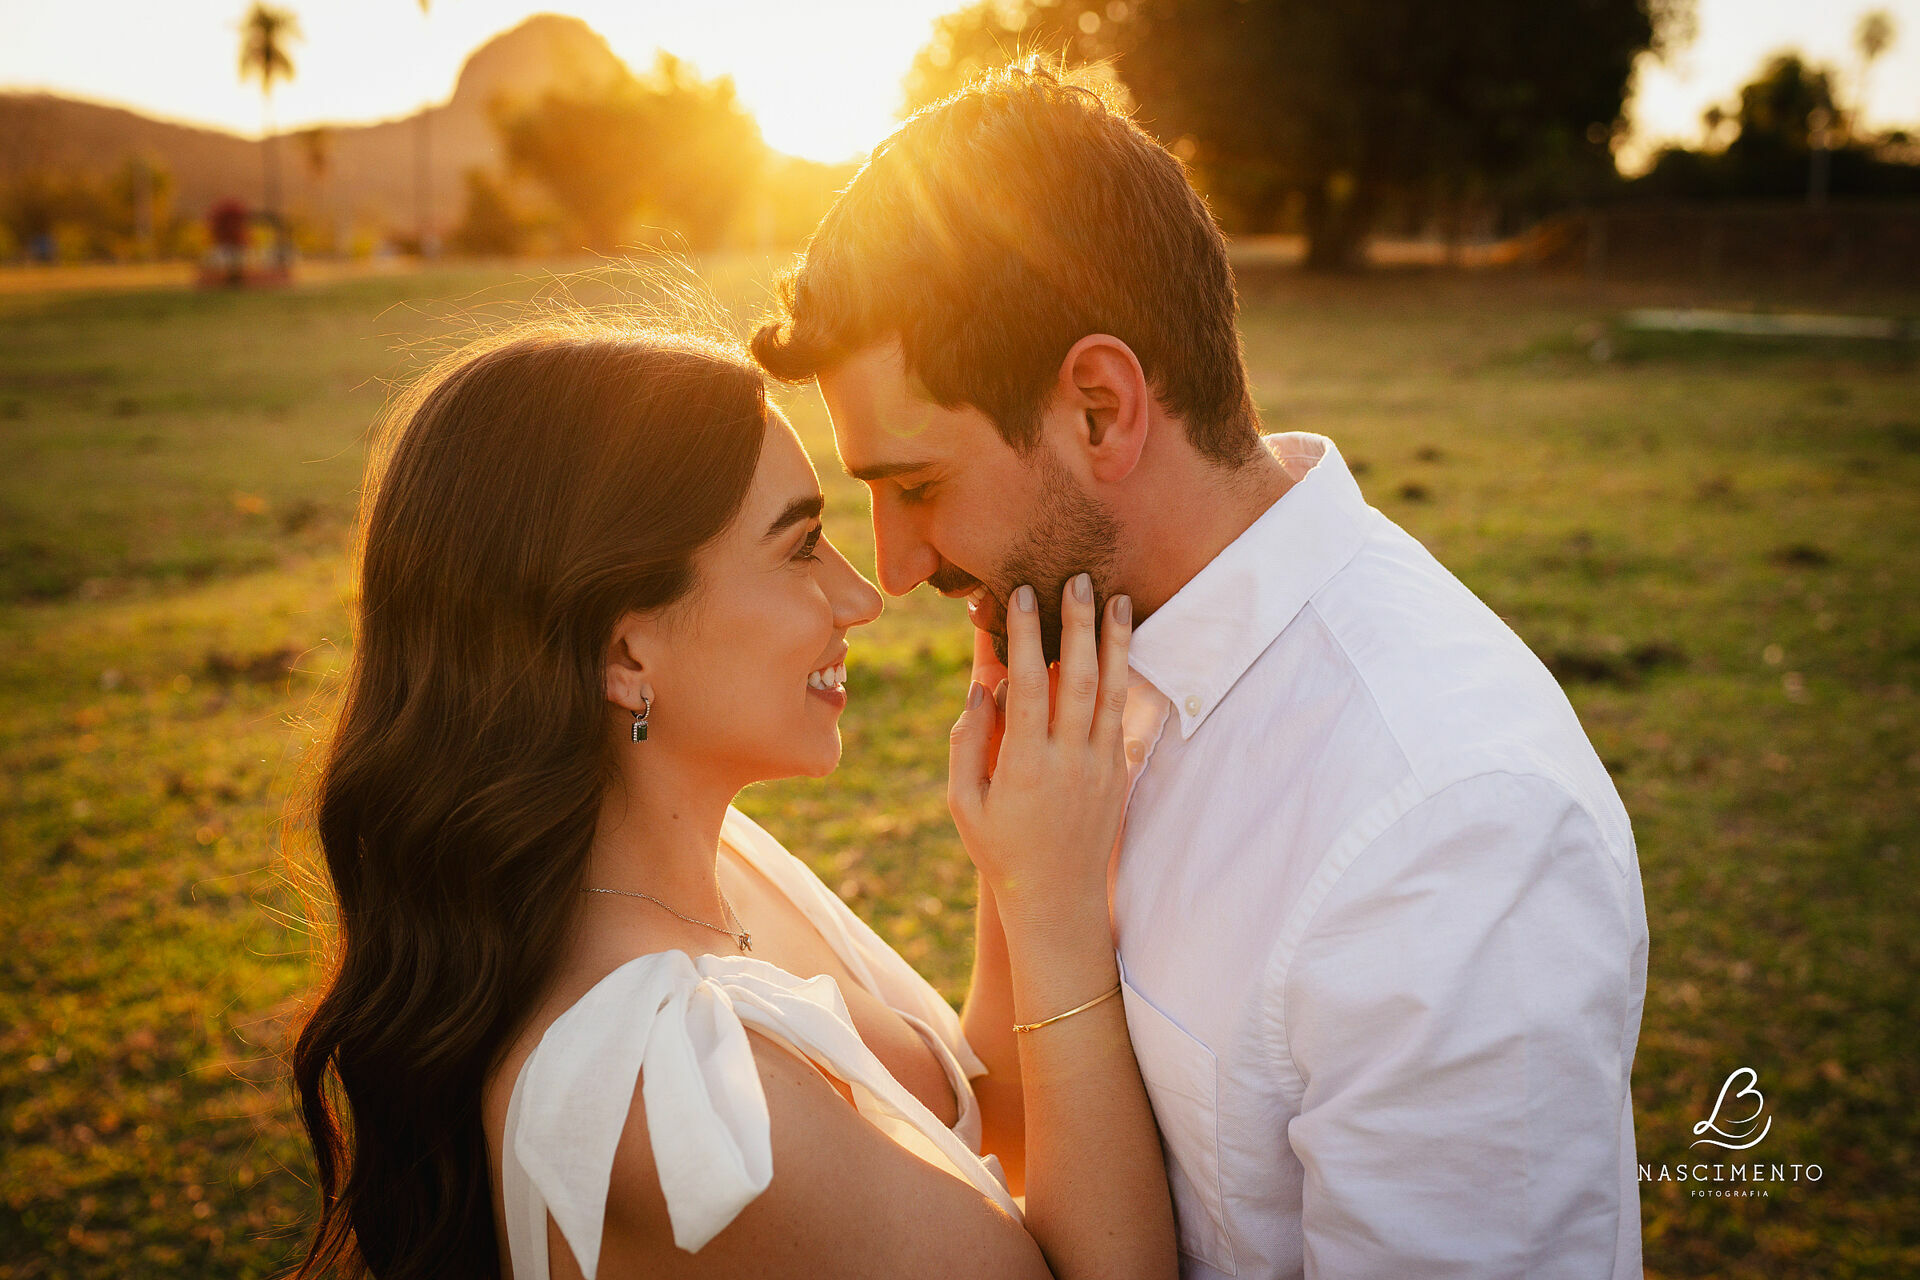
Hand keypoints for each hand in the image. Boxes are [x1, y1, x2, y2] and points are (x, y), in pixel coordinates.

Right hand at [948, 574, 1131, 919]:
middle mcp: (1071, 760)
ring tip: (1118, 599)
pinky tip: (1122, 647)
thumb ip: (968, 741)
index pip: (1030, 684)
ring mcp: (1101, 766)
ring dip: (1115, 642)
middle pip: (1081, 677)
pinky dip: (1123, 676)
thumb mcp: (964, 802)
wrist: (1058, 899)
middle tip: (1080, 578)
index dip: (1027, 636)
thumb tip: (982, 686)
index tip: (1021, 595)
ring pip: (1113, 691)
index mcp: (1026, 765)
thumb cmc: (1000, 850)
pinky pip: (1122, 715)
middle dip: (1080, 623)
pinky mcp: (1118, 773)